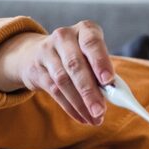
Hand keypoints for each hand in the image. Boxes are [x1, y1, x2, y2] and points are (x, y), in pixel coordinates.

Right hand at [0, 20, 114, 124]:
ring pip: (63, 81)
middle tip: (100, 110)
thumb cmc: (76, 55)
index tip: (108, 81)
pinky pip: (54, 91)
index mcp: (84, 29)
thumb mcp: (90, 54)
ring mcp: (47, 52)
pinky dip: (70, 107)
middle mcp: (64, 37)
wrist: (37, 53)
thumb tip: (112, 94)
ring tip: (94, 119)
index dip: (100, 61)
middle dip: (89, 91)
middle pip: (75, 65)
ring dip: (80, 103)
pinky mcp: (36, 69)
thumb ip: (101, 71)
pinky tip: (81, 117)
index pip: (91, 42)